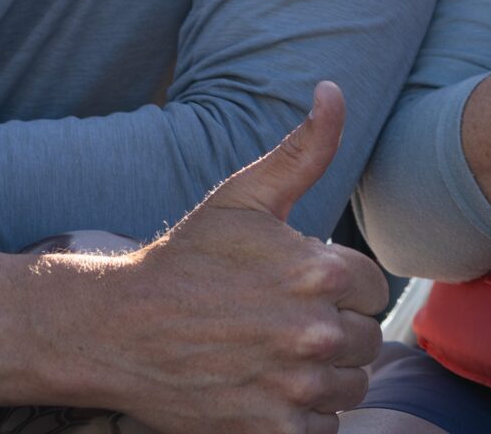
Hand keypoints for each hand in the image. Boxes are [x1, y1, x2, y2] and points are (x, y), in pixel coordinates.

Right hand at [75, 82, 387, 432]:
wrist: (117, 331)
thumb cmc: (187, 259)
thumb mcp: (245, 197)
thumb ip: (304, 149)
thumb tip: (333, 90)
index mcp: (319, 270)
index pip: (373, 288)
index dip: (341, 287)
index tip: (302, 288)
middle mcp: (314, 331)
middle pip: (366, 339)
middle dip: (335, 331)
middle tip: (285, 324)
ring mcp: (293, 386)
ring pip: (351, 386)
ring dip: (325, 376)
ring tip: (278, 356)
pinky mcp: (271, 431)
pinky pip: (322, 429)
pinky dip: (303, 417)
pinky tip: (268, 390)